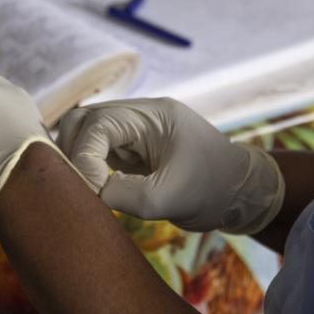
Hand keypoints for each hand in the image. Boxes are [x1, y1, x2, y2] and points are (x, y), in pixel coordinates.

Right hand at [57, 97, 283, 234]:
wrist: (240, 191)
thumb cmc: (212, 189)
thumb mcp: (169, 198)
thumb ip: (125, 194)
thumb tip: (90, 193)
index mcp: (152, 115)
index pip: (98, 124)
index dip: (84, 157)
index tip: (95, 191)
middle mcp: (140, 116)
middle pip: (83, 120)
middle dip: (73, 153)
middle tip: (80, 188)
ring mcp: (135, 131)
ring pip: (87, 134)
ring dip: (79, 161)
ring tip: (87, 191)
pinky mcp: (133, 149)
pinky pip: (99, 151)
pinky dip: (90, 168)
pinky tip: (96, 191)